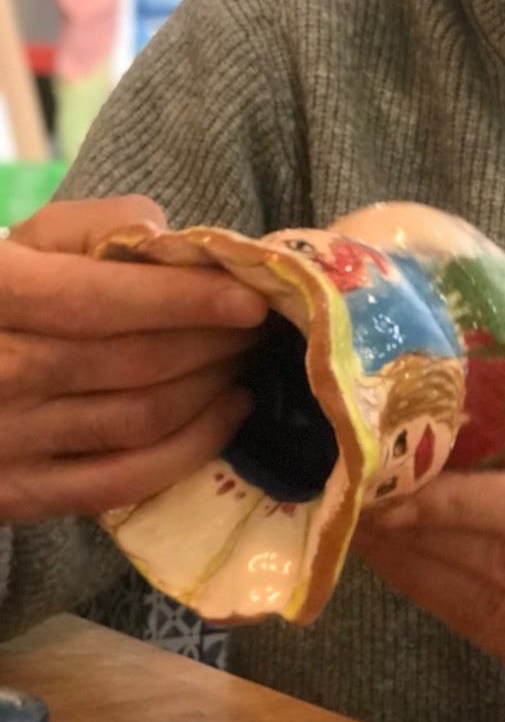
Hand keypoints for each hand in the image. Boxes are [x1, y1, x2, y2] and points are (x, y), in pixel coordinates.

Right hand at [0, 197, 266, 522]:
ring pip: (142, 419)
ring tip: (246, 358)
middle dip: (217, 342)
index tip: (252, 301)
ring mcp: (5, 441)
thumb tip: (179, 248)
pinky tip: (231, 409)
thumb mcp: (38, 238)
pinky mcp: (21, 493)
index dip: (186, 301)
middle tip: (261, 326)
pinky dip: (195, 445)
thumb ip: (106, 227)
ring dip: (214, 387)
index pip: (99, 301)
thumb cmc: (7, 291)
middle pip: (136, 363)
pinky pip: (128, 480)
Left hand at [352, 424, 504, 718]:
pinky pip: (494, 641)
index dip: (461, 501)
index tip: (392, 482)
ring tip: (368, 532)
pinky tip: (403, 570)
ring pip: (495, 606)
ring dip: (419, 566)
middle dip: (427, 530)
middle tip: (361, 502)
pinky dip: (438, 601)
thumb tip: (439, 421)